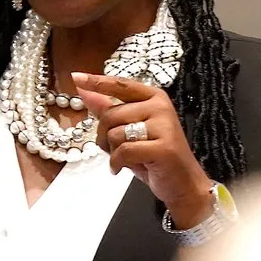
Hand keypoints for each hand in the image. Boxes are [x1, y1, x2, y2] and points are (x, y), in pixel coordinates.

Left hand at [74, 73, 216, 231]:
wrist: (183, 183)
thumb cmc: (155, 156)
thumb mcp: (129, 131)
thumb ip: (108, 109)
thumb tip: (84, 92)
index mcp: (154, 97)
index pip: (121, 85)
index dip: (97, 82)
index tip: (76, 77)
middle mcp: (160, 107)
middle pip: (111, 114)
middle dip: (104, 136)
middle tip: (113, 149)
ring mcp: (164, 126)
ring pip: (116, 133)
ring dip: (112, 151)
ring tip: (124, 159)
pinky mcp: (163, 147)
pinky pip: (124, 151)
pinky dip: (117, 163)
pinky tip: (121, 169)